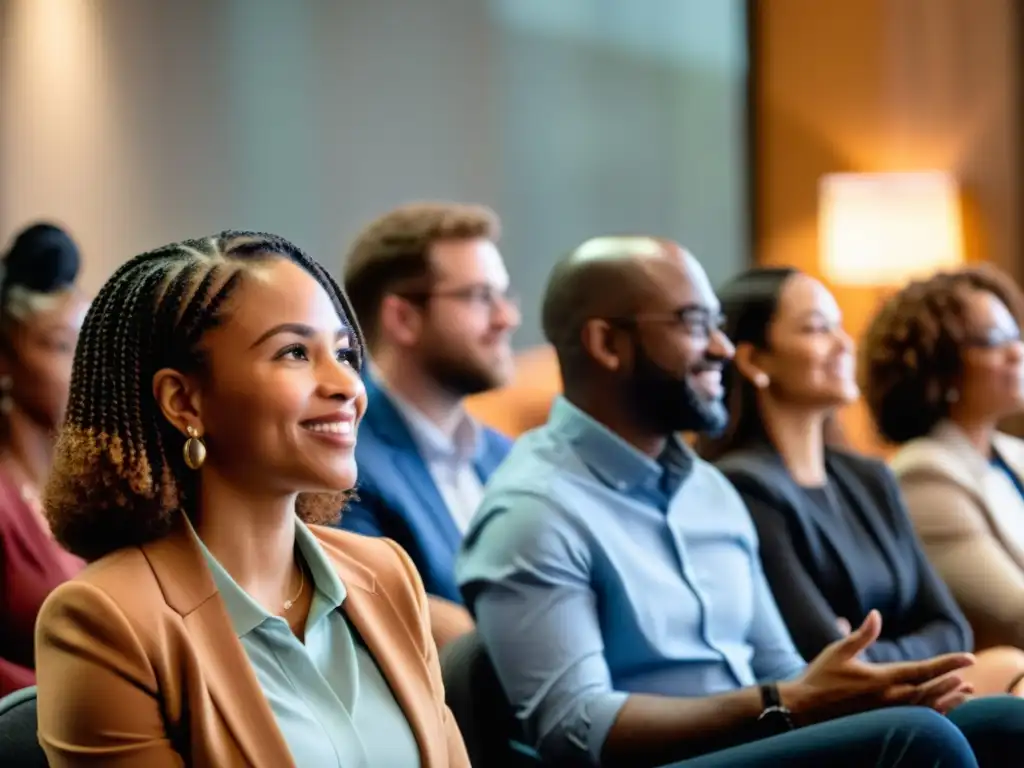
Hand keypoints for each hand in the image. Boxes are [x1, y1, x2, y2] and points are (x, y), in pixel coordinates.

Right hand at [780, 610, 974, 724]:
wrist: (804, 708)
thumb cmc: (820, 677)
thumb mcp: (838, 651)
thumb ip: (861, 635)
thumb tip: (876, 614)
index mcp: (881, 679)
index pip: (923, 670)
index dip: (948, 664)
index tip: (968, 658)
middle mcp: (889, 699)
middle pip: (930, 690)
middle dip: (951, 681)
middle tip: (969, 673)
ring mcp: (887, 713)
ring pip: (926, 707)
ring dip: (947, 698)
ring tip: (964, 692)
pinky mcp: (882, 720)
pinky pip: (916, 717)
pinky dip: (933, 711)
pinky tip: (940, 707)